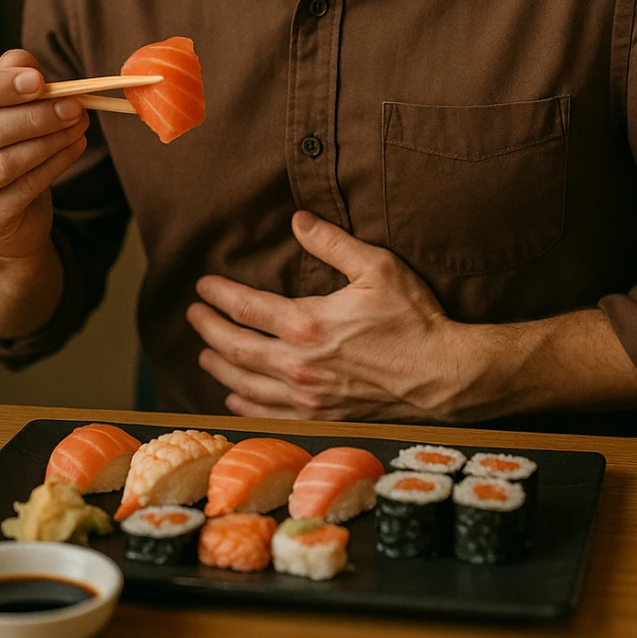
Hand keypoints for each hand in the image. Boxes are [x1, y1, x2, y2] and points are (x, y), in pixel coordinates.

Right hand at [0, 48, 88, 263]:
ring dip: (50, 138)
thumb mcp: (0, 106)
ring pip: (5, 162)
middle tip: (72, 104)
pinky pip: (24, 187)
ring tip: (79, 122)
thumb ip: (8, 77)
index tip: (38, 80)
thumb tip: (21, 62)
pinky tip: (75, 145)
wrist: (4, 214)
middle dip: (33, 114)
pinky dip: (56, 163)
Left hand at [185, 210, 458, 421]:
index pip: (245, 308)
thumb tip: (298, 221)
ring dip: (220, 368)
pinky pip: (269, 415)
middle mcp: (298, 365)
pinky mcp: (321, 416)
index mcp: (308, 323)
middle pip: (235, 348)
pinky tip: (234, 397)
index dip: (218, 295)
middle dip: (209, 329)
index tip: (202, 286)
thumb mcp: (377, 267)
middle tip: (193, 315)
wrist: (443, 375)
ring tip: (205, 353)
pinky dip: (245, 405)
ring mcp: (308, 397)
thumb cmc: (414, 319)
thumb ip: (333, 243)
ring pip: (245, 385)